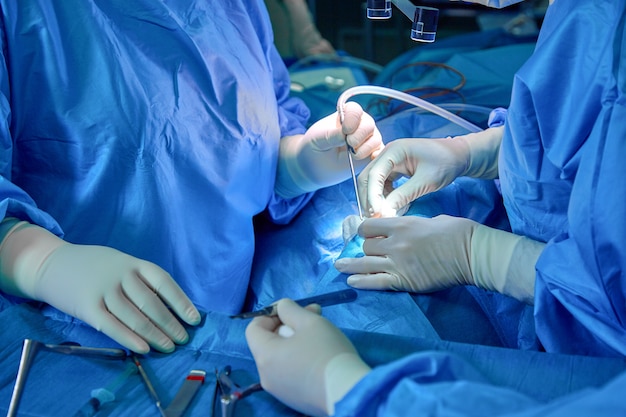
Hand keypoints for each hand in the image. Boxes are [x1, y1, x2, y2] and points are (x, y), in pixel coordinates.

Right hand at [0, 221, 200, 352]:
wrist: (51, 263)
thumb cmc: (95, 266)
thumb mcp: (121, 263)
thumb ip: (141, 281)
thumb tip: (170, 306)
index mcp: (133, 263)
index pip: (164, 282)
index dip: (181, 302)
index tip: (194, 319)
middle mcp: (121, 275)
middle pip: (151, 303)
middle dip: (170, 324)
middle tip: (183, 339)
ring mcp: (103, 290)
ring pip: (134, 317)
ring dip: (155, 334)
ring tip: (169, 347)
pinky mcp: (87, 307)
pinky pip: (111, 326)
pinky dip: (130, 338)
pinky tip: (144, 349)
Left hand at [246, 299, 369, 415]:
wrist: (347, 391)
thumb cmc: (326, 351)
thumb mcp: (309, 322)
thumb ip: (291, 309)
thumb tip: (282, 307)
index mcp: (265, 355)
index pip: (254, 328)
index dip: (270, 314)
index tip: (292, 310)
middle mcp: (265, 375)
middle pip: (268, 343)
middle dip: (287, 326)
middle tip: (312, 316)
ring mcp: (278, 390)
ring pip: (279, 358)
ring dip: (294, 342)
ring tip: (319, 336)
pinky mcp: (293, 399)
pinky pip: (289, 374)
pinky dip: (299, 361)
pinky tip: (319, 358)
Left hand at [275, 101, 382, 197]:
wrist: (315, 167)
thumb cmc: (314, 147)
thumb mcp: (317, 139)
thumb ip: (331, 135)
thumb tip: (345, 134)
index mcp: (345, 115)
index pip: (355, 110)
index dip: (352, 119)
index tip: (345, 131)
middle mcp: (359, 125)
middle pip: (369, 124)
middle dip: (359, 136)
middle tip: (349, 145)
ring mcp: (367, 140)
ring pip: (376, 139)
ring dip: (365, 149)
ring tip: (352, 155)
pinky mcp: (371, 154)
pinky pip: (380, 153)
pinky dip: (377, 156)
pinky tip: (369, 159)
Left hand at [334, 214, 543, 303]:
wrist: (471, 253)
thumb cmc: (456, 232)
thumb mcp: (430, 220)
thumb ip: (410, 225)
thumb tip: (403, 230)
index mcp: (401, 225)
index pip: (369, 227)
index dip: (363, 230)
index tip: (363, 234)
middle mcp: (395, 243)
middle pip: (366, 246)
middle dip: (365, 248)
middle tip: (365, 252)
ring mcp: (398, 263)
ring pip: (365, 263)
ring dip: (350, 265)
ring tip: (338, 266)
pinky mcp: (404, 281)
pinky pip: (376, 282)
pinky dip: (362, 282)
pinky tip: (351, 281)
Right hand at [358, 127, 501, 216]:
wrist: (459, 156)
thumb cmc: (446, 163)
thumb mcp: (426, 181)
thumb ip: (404, 196)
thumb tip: (384, 212)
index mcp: (394, 150)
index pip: (374, 174)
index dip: (372, 195)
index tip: (376, 214)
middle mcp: (388, 153)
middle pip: (368, 178)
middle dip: (369, 198)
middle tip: (374, 218)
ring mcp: (390, 161)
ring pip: (373, 182)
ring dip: (375, 199)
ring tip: (383, 216)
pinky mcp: (395, 169)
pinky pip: (382, 184)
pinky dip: (384, 197)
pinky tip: (393, 208)